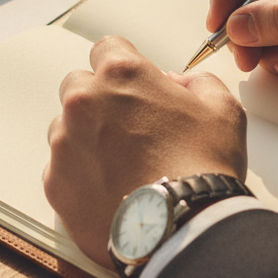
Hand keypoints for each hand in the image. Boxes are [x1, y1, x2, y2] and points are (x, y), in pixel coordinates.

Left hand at [43, 35, 246, 267]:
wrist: (184, 228)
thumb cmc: (204, 167)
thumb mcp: (222, 109)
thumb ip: (197, 82)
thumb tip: (177, 83)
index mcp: (122, 74)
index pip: (106, 48)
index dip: (123, 66)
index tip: (133, 85)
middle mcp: (84, 102)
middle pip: (78, 85)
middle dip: (99, 100)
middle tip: (129, 129)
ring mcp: (65, 143)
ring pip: (65, 128)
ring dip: (86, 138)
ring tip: (121, 166)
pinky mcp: (55, 182)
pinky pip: (60, 169)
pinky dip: (79, 176)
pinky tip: (110, 190)